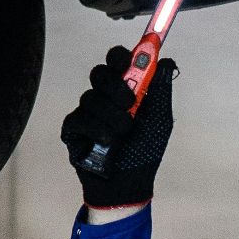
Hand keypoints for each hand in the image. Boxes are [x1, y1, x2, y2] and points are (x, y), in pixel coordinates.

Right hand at [61, 46, 176, 209]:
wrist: (129, 183)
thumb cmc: (144, 150)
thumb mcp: (160, 118)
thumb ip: (161, 89)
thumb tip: (166, 60)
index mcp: (125, 89)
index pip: (117, 61)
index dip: (121, 56)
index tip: (129, 60)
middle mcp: (104, 96)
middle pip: (99, 72)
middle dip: (115, 85)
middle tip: (129, 102)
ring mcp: (87, 112)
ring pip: (91, 97)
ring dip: (112, 116)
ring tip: (124, 133)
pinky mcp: (73, 128)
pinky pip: (79, 118)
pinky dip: (97, 129)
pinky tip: (107, 141)